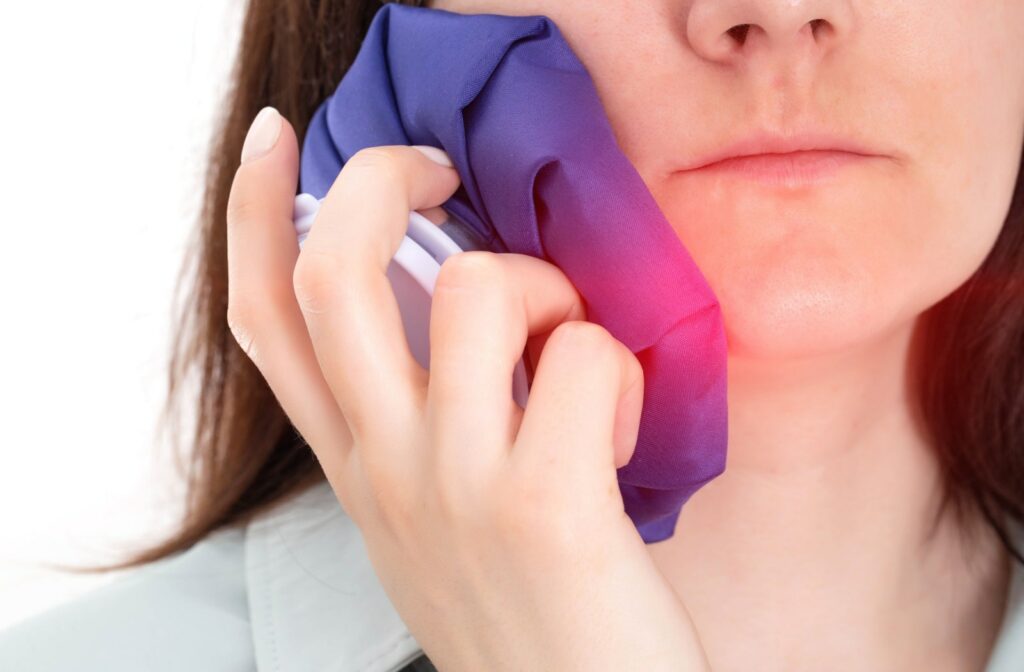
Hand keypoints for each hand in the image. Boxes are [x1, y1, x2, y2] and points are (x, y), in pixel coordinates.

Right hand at [225, 107, 710, 671]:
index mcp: (359, 468)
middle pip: (336, 275)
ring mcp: (455, 481)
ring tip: (570, 350)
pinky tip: (621, 426)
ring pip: (477, 286)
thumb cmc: (525, 618)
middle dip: (376, 182)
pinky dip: (616, 364)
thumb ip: (418, 432)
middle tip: (435, 172)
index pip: (267, 322)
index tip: (275, 142)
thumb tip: (459, 325)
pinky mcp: (543, 500)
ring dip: (541, 287)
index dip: (254, 216)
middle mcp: (387, 467)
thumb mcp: (434, 522)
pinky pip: (580, 352)